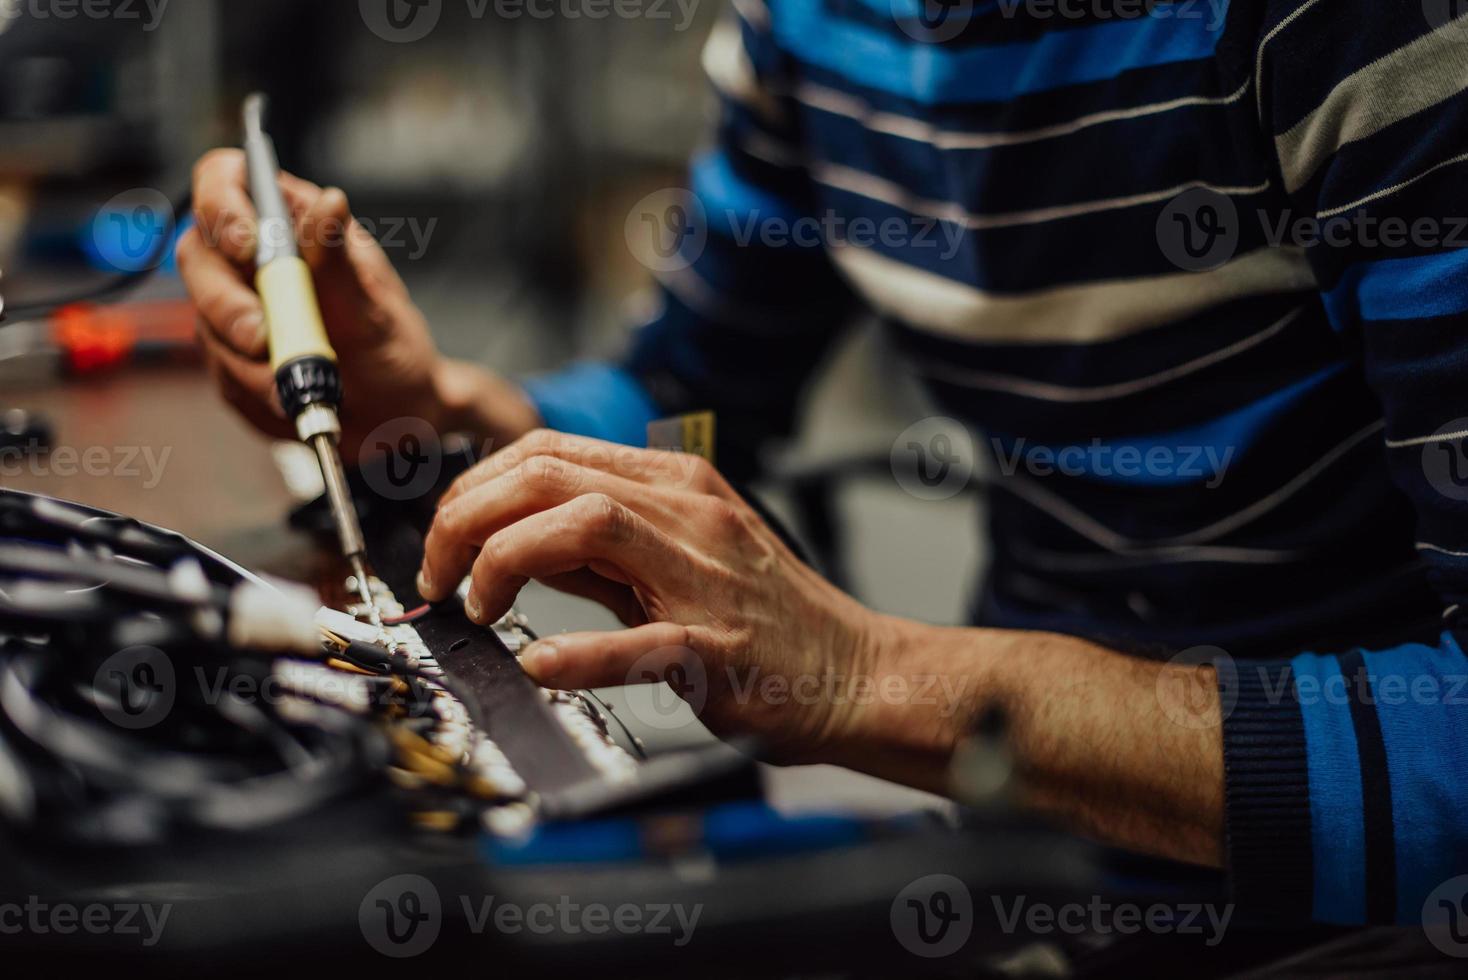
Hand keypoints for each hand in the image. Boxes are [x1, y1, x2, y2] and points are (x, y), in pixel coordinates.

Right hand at [177, 149, 539, 456]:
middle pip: (198, 257)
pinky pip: (221, 371)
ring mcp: (233, 309)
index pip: (223, 180)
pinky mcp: (229, 358)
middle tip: (263, 340)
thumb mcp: (371, 304)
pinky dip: (256, 390)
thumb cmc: (391, 347)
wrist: (395, 414)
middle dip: (227, 305)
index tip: (248, 248)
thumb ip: (338, 258)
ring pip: (206, 323)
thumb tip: (330, 201)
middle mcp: (250, 261)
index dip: (221, 206)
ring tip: (299, 384)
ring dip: (249, 362)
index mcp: (287, 223)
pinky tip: (293, 397)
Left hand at [415, 430, 902, 759]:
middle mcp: (690, 514)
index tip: (446, 537)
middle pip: (551, 475)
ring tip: (476, 605)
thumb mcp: (679, 559)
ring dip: (504, 561)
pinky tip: (541, 664)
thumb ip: (598, 549)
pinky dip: (579, 651)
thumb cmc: (767, 622)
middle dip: (467, 517)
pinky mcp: (718, 645)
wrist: (854, 674)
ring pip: (586, 524)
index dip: (475, 488)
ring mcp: (706, 576)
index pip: (549, 452)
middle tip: (438, 573)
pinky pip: (640, 640)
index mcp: (677, 485)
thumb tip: (510, 543)